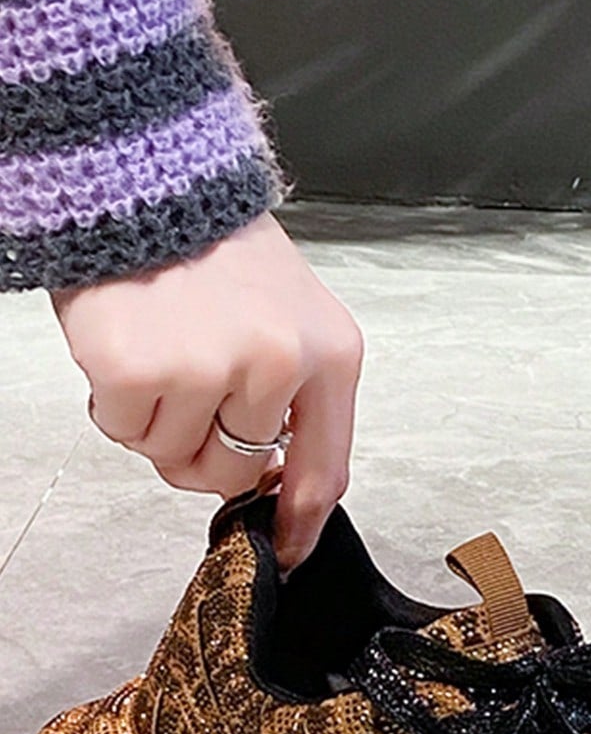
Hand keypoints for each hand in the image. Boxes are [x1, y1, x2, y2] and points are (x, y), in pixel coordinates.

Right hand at [53, 213, 362, 571]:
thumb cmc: (217, 252)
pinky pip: (125, 433)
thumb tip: (276, 482)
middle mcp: (277, 367)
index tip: (287, 552)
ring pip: (175, 458)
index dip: (299, 523)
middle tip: (191, 391)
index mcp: (329, 356)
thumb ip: (296, 400)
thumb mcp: (293, 319)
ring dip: (158, 423)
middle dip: (205, 450)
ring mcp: (208, 370)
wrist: (149, 181)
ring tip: (162, 354)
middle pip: (235, 475)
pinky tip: (129, 349)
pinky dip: (117, 404)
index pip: (326, 471)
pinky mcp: (141, 370)